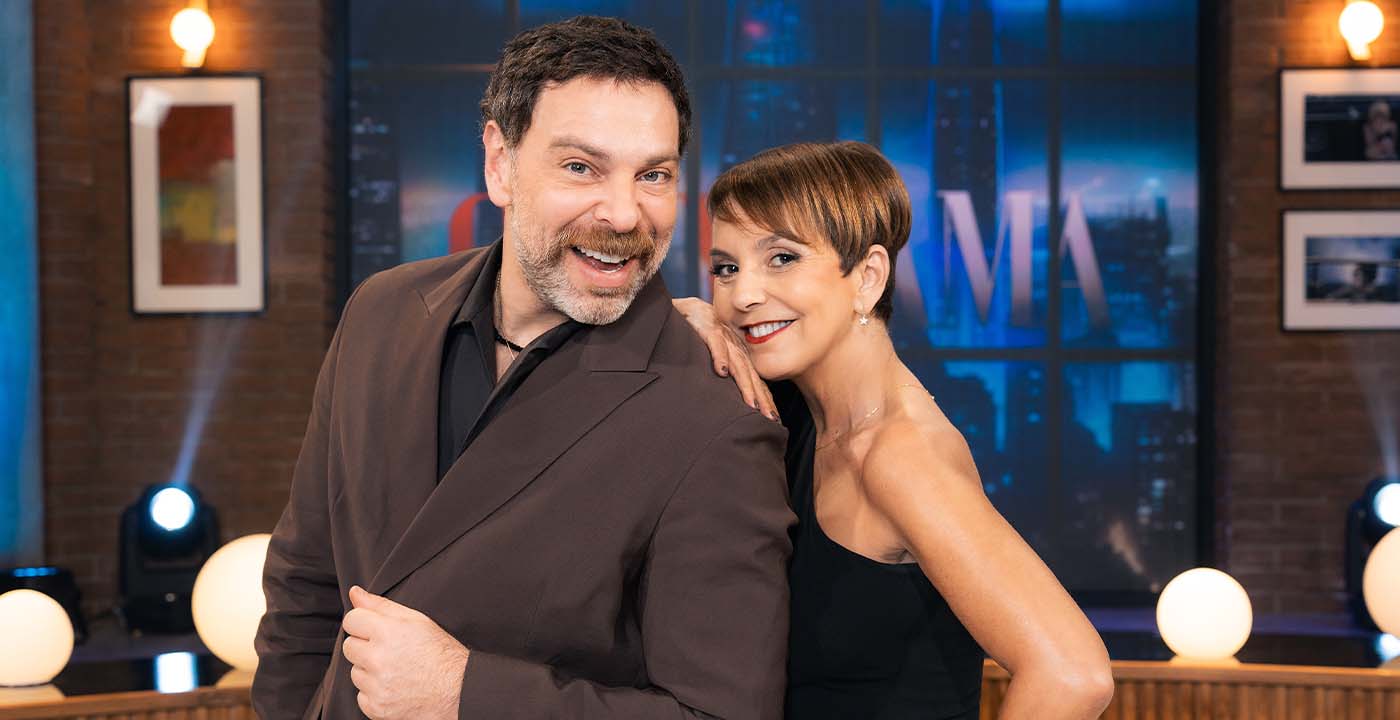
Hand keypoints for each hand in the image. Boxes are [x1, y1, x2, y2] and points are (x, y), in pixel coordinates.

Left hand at [342, 586, 467, 719]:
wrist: (458, 689)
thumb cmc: (440, 653)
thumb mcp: (416, 620)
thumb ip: (381, 606)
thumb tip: (355, 593)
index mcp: (387, 633)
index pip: (351, 620)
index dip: (364, 622)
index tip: (374, 629)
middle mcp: (379, 659)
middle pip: (349, 646)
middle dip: (365, 646)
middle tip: (390, 650)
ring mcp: (377, 686)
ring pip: (355, 672)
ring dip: (369, 670)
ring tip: (395, 669)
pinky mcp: (377, 707)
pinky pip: (361, 695)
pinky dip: (374, 692)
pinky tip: (395, 686)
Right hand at [673, 297, 777, 419]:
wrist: (684, 307)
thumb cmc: (697, 333)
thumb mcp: (712, 355)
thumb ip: (721, 373)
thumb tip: (727, 397)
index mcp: (738, 353)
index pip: (755, 378)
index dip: (765, 399)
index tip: (773, 419)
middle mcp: (734, 345)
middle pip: (751, 375)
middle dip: (761, 398)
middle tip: (769, 419)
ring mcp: (722, 335)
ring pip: (738, 362)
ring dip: (745, 384)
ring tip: (751, 404)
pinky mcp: (706, 326)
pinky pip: (715, 342)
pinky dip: (719, 356)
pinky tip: (722, 372)